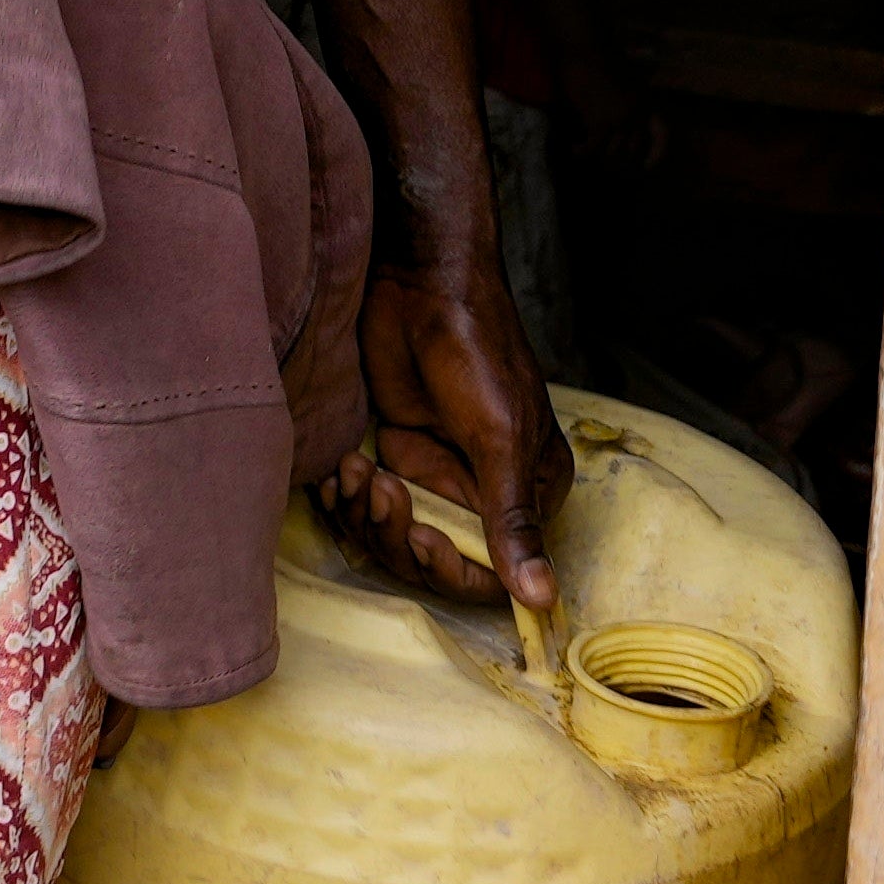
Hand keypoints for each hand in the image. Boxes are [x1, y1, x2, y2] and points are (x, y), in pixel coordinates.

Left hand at [336, 237, 555, 614]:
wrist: (417, 282)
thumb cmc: (474, 349)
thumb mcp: (499, 437)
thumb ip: (513, 519)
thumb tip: (544, 601)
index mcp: (529, 491)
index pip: (494, 574)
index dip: (451, 570)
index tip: (420, 539)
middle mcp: (484, 491)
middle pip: (433, 560)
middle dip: (398, 533)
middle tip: (381, 489)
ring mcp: (436, 474)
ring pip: (393, 537)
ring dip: (367, 513)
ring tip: (358, 471)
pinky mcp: (395, 456)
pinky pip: (366, 508)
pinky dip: (347, 499)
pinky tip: (340, 470)